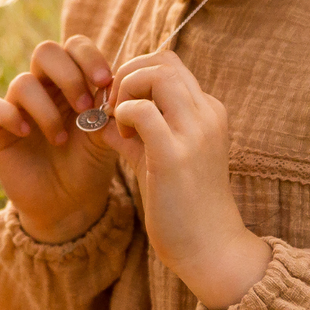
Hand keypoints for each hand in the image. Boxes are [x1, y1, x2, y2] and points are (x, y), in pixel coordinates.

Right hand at [0, 36, 121, 242]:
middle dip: (67, 75)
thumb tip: (116, 86)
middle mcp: (43, 87)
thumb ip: (110, 109)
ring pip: (22, 82)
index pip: (75, 46)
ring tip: (60, 139)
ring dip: (46, 110)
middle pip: (46, 51)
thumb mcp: (107, 136)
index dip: (88, 57)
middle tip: (83, 106)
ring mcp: (17, 105)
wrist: (69, 204)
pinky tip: (25, 134)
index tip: (105, 82)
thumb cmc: (89, 164)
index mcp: (72, 80)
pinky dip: (8, 116)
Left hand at [103, 51, 269, 308]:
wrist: (210, 248)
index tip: (120, 103)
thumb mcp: (157, 156)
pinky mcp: (175, 155)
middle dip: (127, 75)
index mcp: (208, 111)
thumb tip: (100, 116)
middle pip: (162, 60)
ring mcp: (195, 133)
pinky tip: (120, 138)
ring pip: (156, 74)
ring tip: (119, 121)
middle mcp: (207, 114)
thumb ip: (134, 131)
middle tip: (114, 108)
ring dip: (126, 91)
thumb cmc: (182, 204)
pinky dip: (122, 116)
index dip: (136, 73)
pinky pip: (141, 111)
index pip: (169, 64)